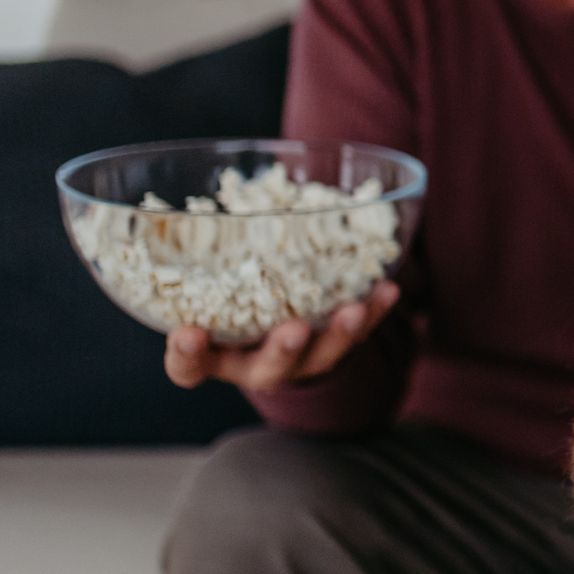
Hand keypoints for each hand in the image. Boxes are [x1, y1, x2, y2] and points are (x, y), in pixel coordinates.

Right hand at [163, 280, 398, 390]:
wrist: (275, 334)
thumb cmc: (229, 301)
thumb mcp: (209, 287)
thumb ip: (200, 262)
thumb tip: (198, 205)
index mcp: (213, 355)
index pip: (188, 365)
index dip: (186, 355)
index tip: (186, 334)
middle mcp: (255, 364)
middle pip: (266, 368)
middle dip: (281, 350)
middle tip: (293, 332)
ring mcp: (301, 361)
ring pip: (321, 356)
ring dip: (340, 334)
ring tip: (354, 310)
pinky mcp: (336, 348)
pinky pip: (359, 334)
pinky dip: (374, 312)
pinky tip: (387, 289)